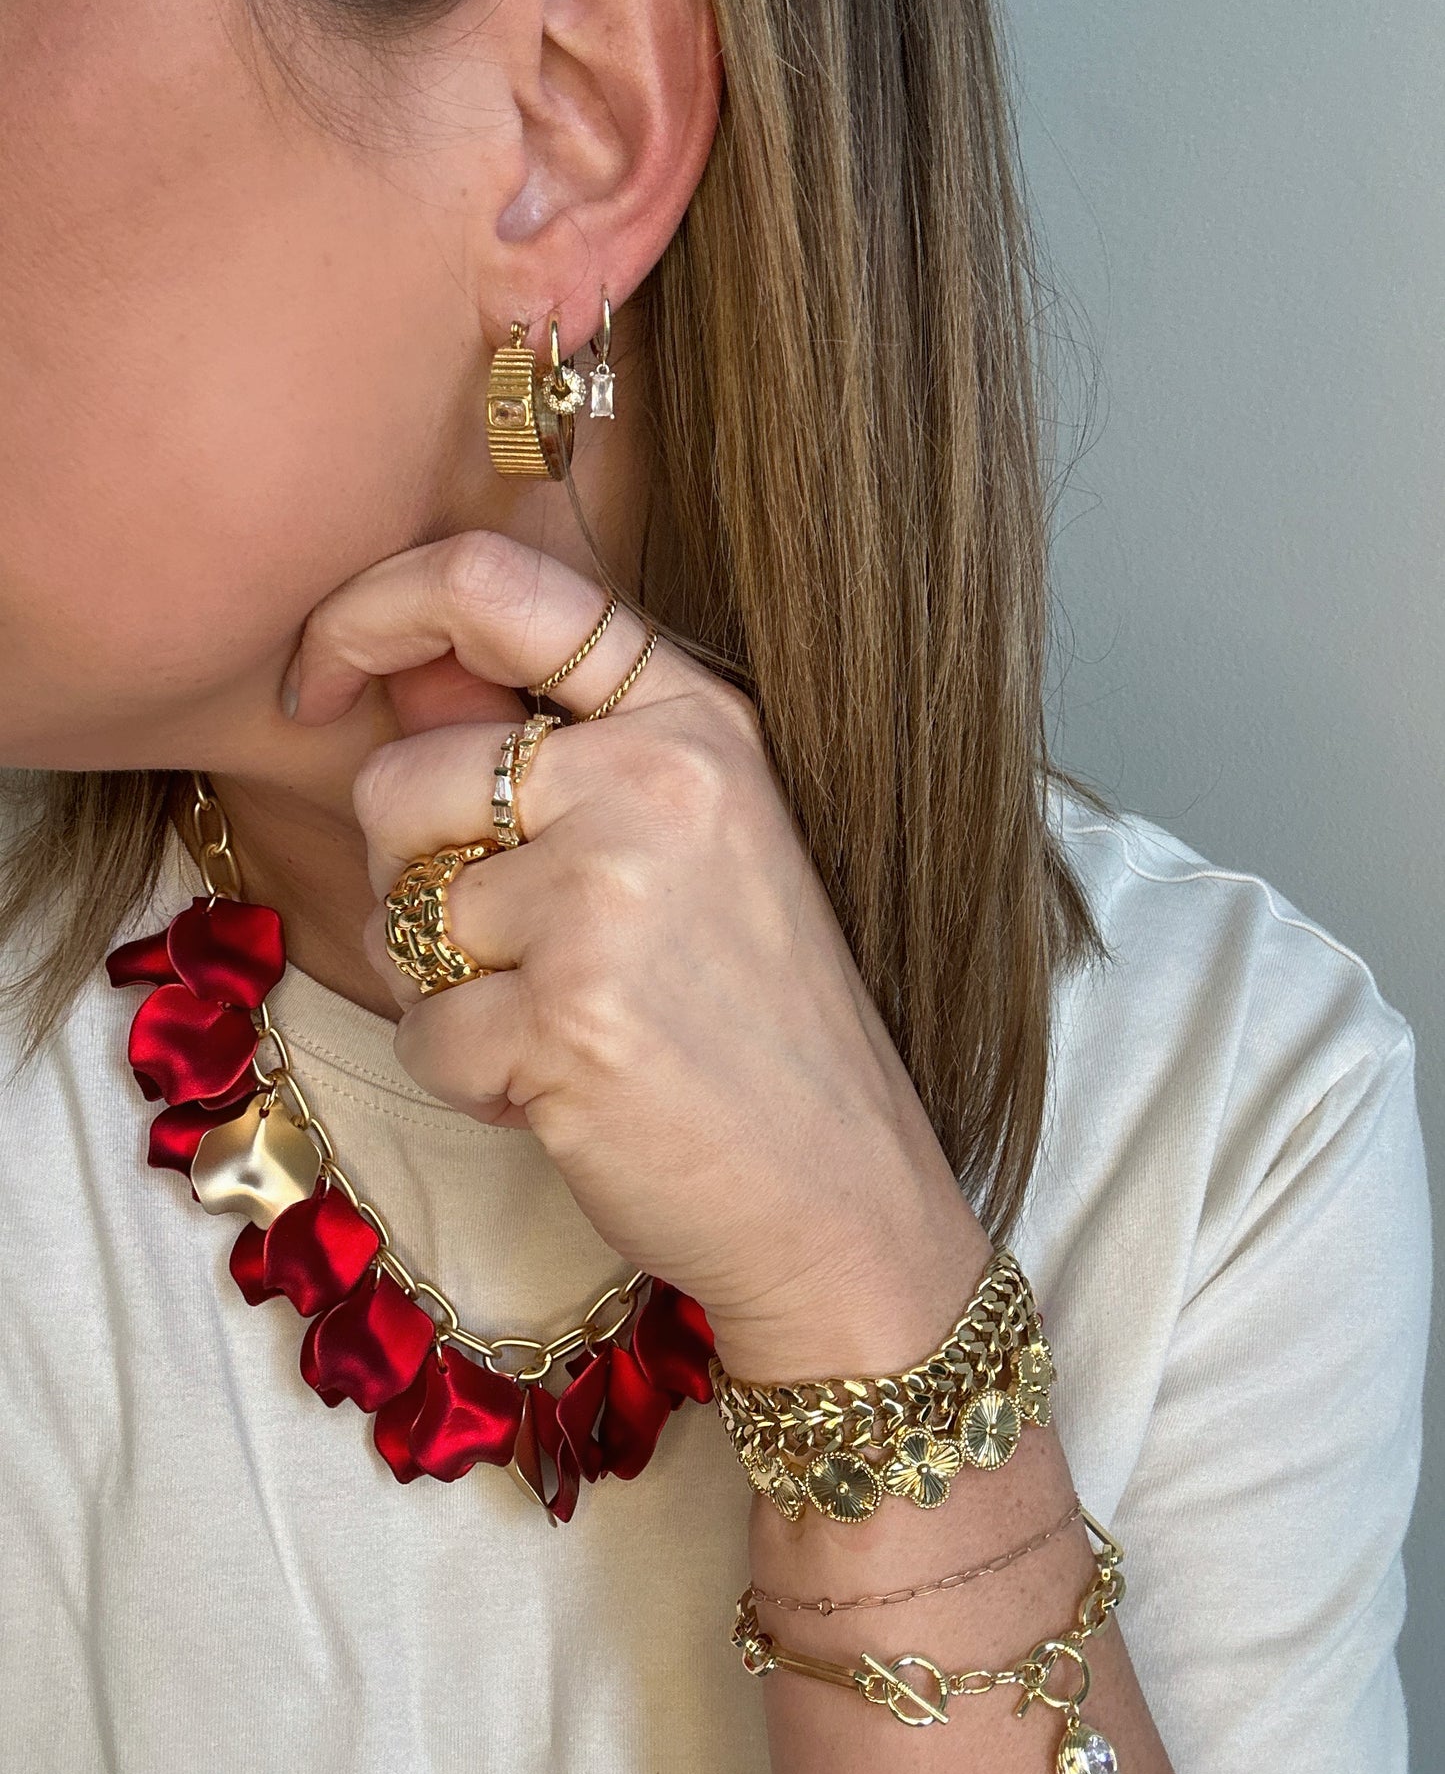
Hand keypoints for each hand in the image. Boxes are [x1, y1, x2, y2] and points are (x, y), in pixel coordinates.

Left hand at [285, 530, 992, 1378]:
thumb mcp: (697, 840)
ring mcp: (612, 897)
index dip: (366, 609)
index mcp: (694, 719)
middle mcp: (657, 781)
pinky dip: (470, 1078)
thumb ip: (562, 746)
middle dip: (414, 882)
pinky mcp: (566, 1016)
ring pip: (400, 911)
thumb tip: (402, 672)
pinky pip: (422, 1030)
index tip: (316, 679)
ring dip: (447, 988)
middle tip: (515, 954)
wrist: (839, 1192)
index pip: (491, 581)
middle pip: (401, 780)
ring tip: (559, 1023)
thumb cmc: (753, 1021)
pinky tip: (566, 1090)